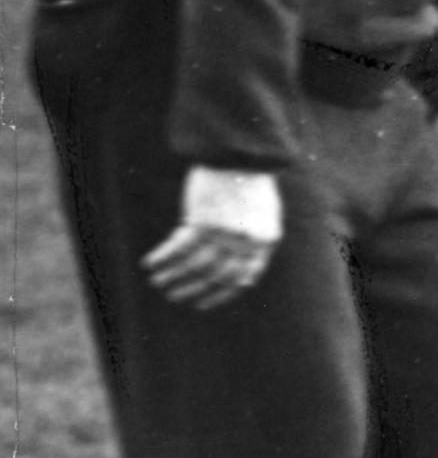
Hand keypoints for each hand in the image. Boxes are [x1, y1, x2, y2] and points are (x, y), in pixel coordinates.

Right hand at [143, 166, 283, 308]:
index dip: (221, 293)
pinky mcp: (204, 220)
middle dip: (193, 289)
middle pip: (217, 276)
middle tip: (175, 296)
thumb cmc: (250, 182)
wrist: (241, 154)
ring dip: (174, 276)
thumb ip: (256, 243)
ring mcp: (226, 233)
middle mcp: (247, 241)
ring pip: (195, 266)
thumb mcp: (265, 215)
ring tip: (159, 282)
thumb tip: (246, 277)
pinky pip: (179, 249)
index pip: (243, 278)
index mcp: (266, 241)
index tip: (203, 303)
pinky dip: (163, 258)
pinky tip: (150, 263)